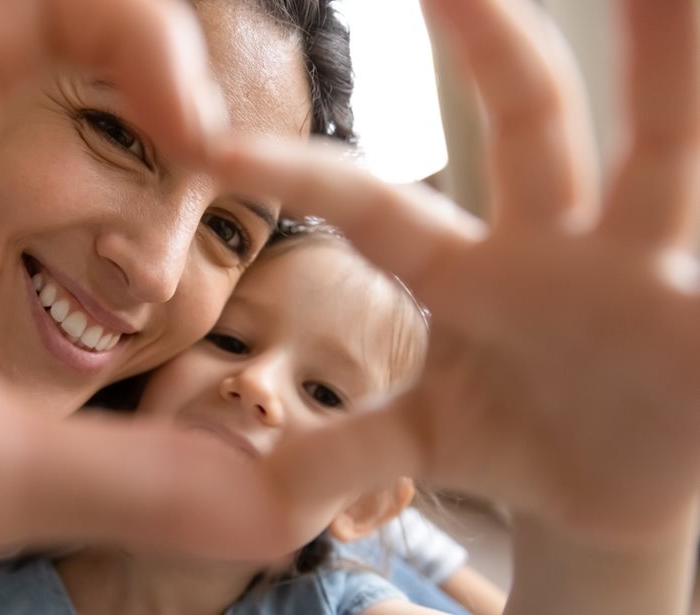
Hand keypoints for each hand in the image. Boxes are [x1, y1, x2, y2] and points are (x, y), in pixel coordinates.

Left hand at [213, 0, 699, 548]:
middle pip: (527, 124)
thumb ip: (340, 452)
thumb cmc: (509, 438)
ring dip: (669, 66)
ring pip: (660, 151)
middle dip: (494, 46)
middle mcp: (551, 245)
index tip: (219, 141)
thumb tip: (238, 489)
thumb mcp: (420, 442)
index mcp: (467, 273)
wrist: (610, 488)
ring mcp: (640, 264)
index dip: (302, 174)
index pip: (375, 207)